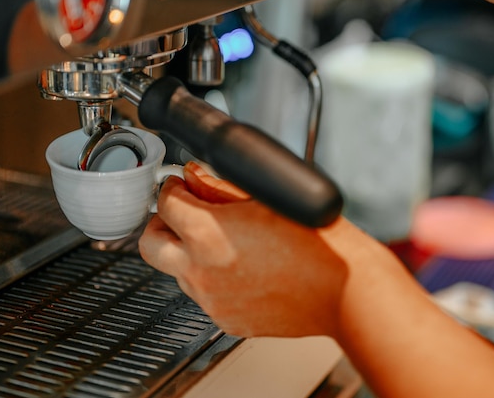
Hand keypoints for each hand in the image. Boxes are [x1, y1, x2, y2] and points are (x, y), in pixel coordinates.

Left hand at [138, 162, 346, 337]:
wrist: (343, 290)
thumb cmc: (317, 244)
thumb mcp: (264, 198)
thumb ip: (218, 185)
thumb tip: (193, 175)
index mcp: (208, 233)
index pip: (165, 202)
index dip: (172, 188)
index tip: (180, 185)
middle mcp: (201, 270)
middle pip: (150, 243)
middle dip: (160, 223)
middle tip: (180, 213)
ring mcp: (211, 299)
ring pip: (175, 270)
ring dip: (187, 252)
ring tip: (222, 242)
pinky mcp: (225, 319)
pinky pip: (203, 295)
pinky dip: (210, 278)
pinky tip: (239, 267)